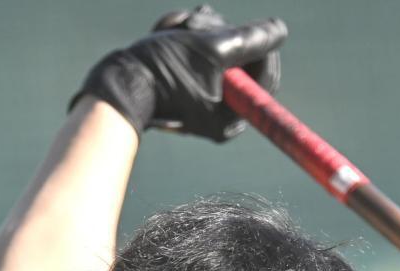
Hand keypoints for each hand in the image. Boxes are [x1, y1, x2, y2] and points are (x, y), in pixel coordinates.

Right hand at [72, 5, 286, 140]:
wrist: (119, 82)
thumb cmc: (163, 70)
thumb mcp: (212, 48)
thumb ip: (250, 40)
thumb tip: (280, 31)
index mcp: (230, 120)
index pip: (264, 80)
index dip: (260, 47)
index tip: (242, 28)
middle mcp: (220, 117)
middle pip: (243, 66)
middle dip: (223, 36)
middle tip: (199, 22)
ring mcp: (204, 104)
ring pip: (220, 55)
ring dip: (203, 32)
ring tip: (178, 26)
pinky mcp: (188, 90)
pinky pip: (201, 57)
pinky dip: (191, 40)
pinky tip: (172, 32)